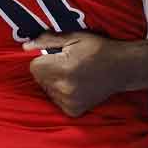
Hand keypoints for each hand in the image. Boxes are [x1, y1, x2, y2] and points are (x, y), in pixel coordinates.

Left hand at [24, 32, 147, 117]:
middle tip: (67, 64)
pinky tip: (76, 85)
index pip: (34, 67)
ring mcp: (69, 102)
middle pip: (39, 79)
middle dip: (48, 70)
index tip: (57, 56)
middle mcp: (64, 89)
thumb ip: (47, 40)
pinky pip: (56, 100)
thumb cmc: (98, 49)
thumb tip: (25, 46)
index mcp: (63, 69)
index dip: (43, 59)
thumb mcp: (74, 37)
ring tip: (73, 74)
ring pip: (47, 90)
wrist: (123, 68)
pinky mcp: (73, 111)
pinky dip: (62, 93)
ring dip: (54, 82)